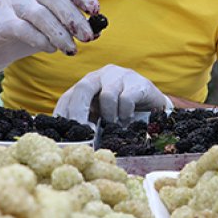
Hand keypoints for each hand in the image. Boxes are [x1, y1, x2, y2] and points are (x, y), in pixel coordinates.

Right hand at [0, 0, 99, 74]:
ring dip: (60, 34)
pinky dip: (41, 40)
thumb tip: (97, 31)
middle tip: (87, 38)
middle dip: (74, 19)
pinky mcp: (0, 21)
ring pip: (40, 14)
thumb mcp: (54, 24)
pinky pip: (24, 29)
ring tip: (71, 49)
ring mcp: (10, 2)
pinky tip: (51, 48)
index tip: (95, 11)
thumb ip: (74, 24)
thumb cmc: (30, 31)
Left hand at [54, 64, 172, 124]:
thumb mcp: (100, 117)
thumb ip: (87, 123)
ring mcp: (121, 76)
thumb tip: (69, 141)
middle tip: (84, 133)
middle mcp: (101, 75)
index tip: (63, 135)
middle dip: (80, 112)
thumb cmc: (122, 114)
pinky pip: (127, 99)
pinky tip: (127, 121)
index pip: (68, 97)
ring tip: (114, 127)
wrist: (154, 108)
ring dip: (109, 116)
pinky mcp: (139, 83)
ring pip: (107, 95)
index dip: (63, 116)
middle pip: (83, 87)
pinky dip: (125, 115)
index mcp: (88, 84)